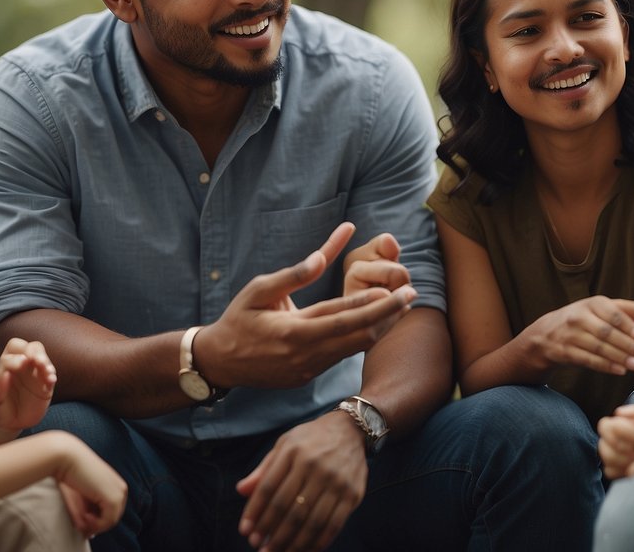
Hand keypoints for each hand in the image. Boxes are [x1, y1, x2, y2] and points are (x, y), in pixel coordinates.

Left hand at [0, 338, 56, 432]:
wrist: (7, 425)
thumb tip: (5, 375)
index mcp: (7, 365)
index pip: (13, 351)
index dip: (16, 357)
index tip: (20, 365)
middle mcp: (23, 366)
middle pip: (31, 347)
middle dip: (35, 352)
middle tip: (38, 361)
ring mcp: (35, 375)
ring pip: (43, 358)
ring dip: (46, 362)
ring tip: (48, 373)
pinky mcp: (45, 386)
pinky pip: (51, 376)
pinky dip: (52, 376)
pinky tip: (50, 382)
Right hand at [54, 438, 128, 537]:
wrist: (66, 457)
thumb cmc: (69, 474)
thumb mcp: (80, 497)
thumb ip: (86, 514)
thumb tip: (89, 534)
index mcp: (115, 485)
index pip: (112, 511)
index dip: (97, 520)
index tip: (82, 521)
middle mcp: (121, 488)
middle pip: (113, 517)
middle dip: (96, 524)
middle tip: (81, 523)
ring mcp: (119, 493)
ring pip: (111, 521)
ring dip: (95, 525)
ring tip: (82, 518)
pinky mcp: (113, 498)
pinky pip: (108, 521)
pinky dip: (96, 524)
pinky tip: (85, 516)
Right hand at [197, 222, 416, 388]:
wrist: (220, 362)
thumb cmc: (238, 319)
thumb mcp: (258, 290)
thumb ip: (292, 275)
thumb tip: (320, 258)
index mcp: (294, 332)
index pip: (345, 317)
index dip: (376, 304)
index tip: (400, 289)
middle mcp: (306, 355)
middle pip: (359, 336)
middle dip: (389, 315)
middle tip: (413, 295)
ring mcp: (309, 369)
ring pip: (354, 349)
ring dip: (380, 327)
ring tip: (401, 306)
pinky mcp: (308, 375)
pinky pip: (342, 356)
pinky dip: (362, 338)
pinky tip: (376, 323)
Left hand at [237, 411, 367, 551]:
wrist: (351, 430)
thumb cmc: (312, 439)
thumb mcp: (285, 444)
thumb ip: (264, 469)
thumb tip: (241, 491)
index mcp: (294, 452)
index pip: (269, 487)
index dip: (255, 512)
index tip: (245, 531)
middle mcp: (314, 466)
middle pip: (288, 507)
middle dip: (271, 532)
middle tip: (259, 548)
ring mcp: (336, 481)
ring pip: (310, 521)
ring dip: (292, 542)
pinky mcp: (352, 494)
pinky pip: (333, 525)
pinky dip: (318, 542)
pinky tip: (306, 549)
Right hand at [522, 296, 633, 375]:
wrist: (546, 333)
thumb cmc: (584, 320)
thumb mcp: (602, 309)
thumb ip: (628, 312)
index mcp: (593, 303)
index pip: (614, 313)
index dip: (630, 325)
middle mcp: (579, 316)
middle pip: (607, 331)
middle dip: (628, 344)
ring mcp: (570, 334)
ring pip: (598, 347)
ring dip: (619, 357)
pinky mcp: (564, 351)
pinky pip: (588, 360)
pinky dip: (605, 365)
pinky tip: (620, 370)